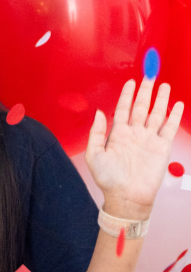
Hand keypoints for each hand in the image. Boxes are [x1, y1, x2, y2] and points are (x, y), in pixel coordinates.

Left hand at [86, 77, 182, 220]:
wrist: (127, 196)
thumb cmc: (108, 179)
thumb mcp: (94, 155)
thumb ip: (96, 133)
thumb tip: (99, 112)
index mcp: (117, 134)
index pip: (123, 109)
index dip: (127, 96)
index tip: (130, 82)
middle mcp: (134, 134)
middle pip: (141, 107)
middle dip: (145, 91)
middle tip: (150, 75)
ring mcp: (149, 139)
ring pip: (156, 114)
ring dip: (160, 100)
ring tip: (164, 85)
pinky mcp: (162, 147)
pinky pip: (168, 127)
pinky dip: (173, 115)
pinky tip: (176, 104)